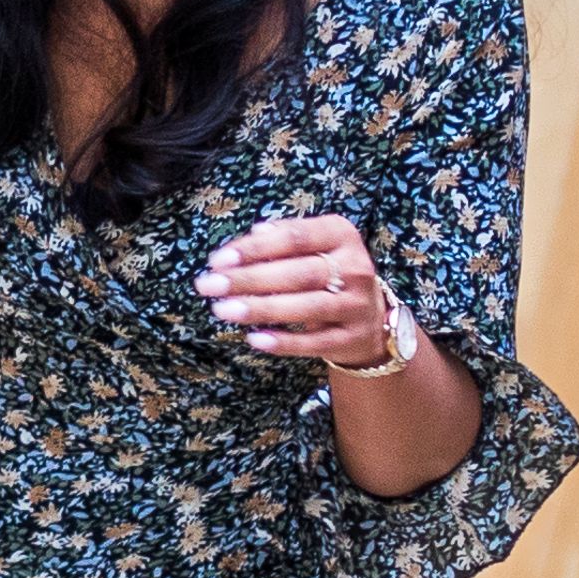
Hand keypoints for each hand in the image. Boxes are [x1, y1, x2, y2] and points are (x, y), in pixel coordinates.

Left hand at [198, 210, 399, 368]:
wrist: (369, 316)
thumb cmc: (328, 273)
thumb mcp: (312, 246)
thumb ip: (281, 238)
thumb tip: (251, 236)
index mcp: (341, 235)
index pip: (294, 238)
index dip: (254, 248)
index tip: (217, 259)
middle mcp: (355, 267)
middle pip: (297, 273)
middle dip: (249, 279)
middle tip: (209, 285)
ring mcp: (356, 304)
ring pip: (306, 307)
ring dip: (261, 309)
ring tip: (223, 310)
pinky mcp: (352, 338)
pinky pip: (314, 342)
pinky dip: (284, 342)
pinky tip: (254, 338)